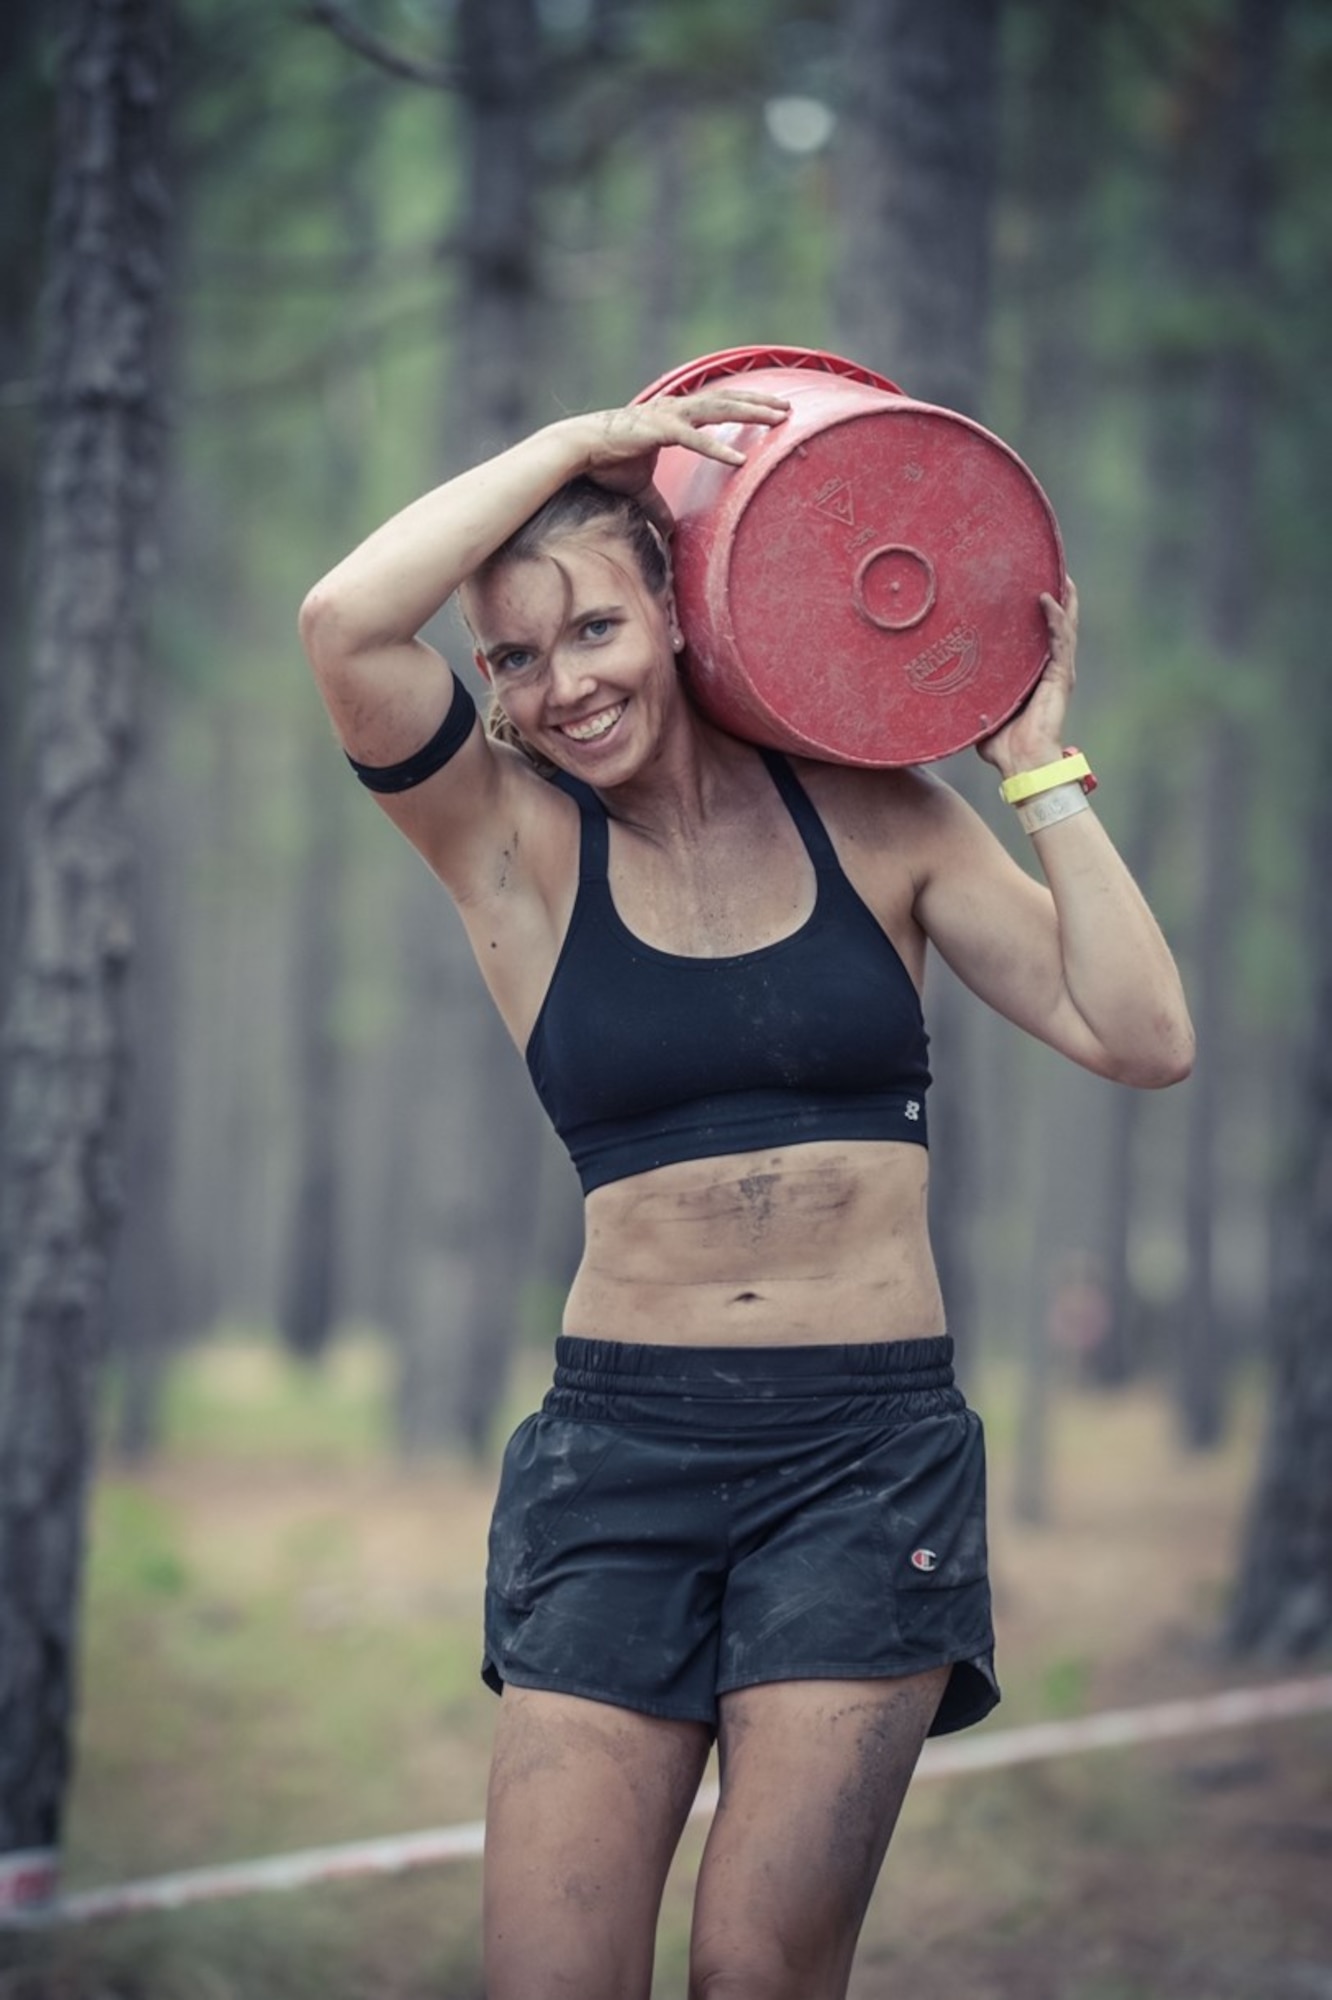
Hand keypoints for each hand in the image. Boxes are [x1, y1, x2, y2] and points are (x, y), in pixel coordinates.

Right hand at [579, 389, 790, 533]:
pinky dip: (718, 447)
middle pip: (725, 400)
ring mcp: (668, 416)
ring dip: (750, 413)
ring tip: (778, 418)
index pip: (716, 406)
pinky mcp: (658, 430)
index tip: (770, 410)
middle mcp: (674, 409)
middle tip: (787, 408)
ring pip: (718, 410)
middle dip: (758, 403)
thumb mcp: (640, 489)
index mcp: (673, 416)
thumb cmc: (606, 463)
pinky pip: (695, 438)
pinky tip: (741, 458)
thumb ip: (658, 505)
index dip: (743, 405)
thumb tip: (668, 530)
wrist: (578, 451)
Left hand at [976, 580, 1078, 779]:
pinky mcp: (1060, 676)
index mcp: (1033, 675)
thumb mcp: (981, 712)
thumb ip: (970, 697)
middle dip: (1056, 594)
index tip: (1028, 583)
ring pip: (1064, 625)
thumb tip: (938, 690)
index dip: (1038, 610)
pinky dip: (1055, 617)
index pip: (1038, 634)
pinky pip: (1060, 639)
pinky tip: (1048, 596)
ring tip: (1058, 569)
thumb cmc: (1003, 746)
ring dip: (1062, 597)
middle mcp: (1049, 668)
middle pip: (1057, 623)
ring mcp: (1058, 670)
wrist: (1023, 765)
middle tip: (1049, 563)